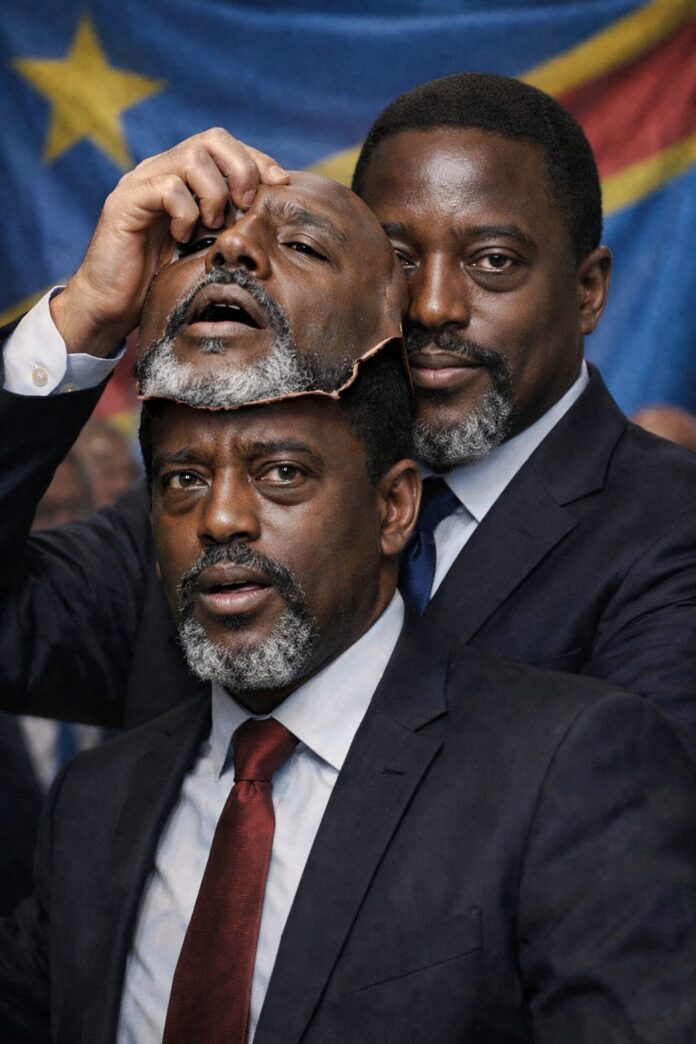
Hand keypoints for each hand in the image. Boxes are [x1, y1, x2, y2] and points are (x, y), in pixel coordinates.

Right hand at [51, 129, 288, 356]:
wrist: (114, 305)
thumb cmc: (162, 282)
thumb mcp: (207, 249)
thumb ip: (229, 224)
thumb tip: (273, 213)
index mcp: (183, 177)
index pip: (226, 146)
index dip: (257, 160)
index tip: (280, 185)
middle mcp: (161, 170)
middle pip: (213, 139)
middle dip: (241, 170)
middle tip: (245, 207)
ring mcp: (141, 182)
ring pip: (192, 158)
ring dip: (214, 194)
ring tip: (212, 226)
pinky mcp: (125, 201)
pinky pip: (168, 188)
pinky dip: (186, 214)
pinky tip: (182, 238)